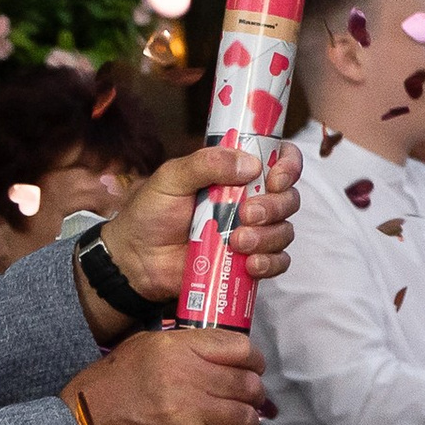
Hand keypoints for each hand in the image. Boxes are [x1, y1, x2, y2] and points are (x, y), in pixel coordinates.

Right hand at [62, 328, 266, 424]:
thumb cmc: (112, 386)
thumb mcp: (145, 347)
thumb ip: (189, 346)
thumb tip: (230, 355)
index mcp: (176, 348)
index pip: (240, 349)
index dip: (253, 359)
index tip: (253, 367)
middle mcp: (185, 378)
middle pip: (248, 384)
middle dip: (253, 392)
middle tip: (247, 397)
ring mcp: (188, 413)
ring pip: (244, 417)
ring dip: (243, 419)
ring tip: (232, 418)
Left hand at [86, 142, 303, 334]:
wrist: (136, 259)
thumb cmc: (150, 213)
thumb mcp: (170, 179)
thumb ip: (205, 164)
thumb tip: (250, 164)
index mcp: (234, 174)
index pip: (279, 160)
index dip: (289, 166)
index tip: (275, 178)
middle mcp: (250, 201)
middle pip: (289, 198)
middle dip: (275, 207)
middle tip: (247, 214)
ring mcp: (252, 232)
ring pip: (285, 231)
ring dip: (268, 237)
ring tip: (237, 242)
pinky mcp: (250, 261)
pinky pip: (279, 262)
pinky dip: (270, 263)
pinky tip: (249, 264)